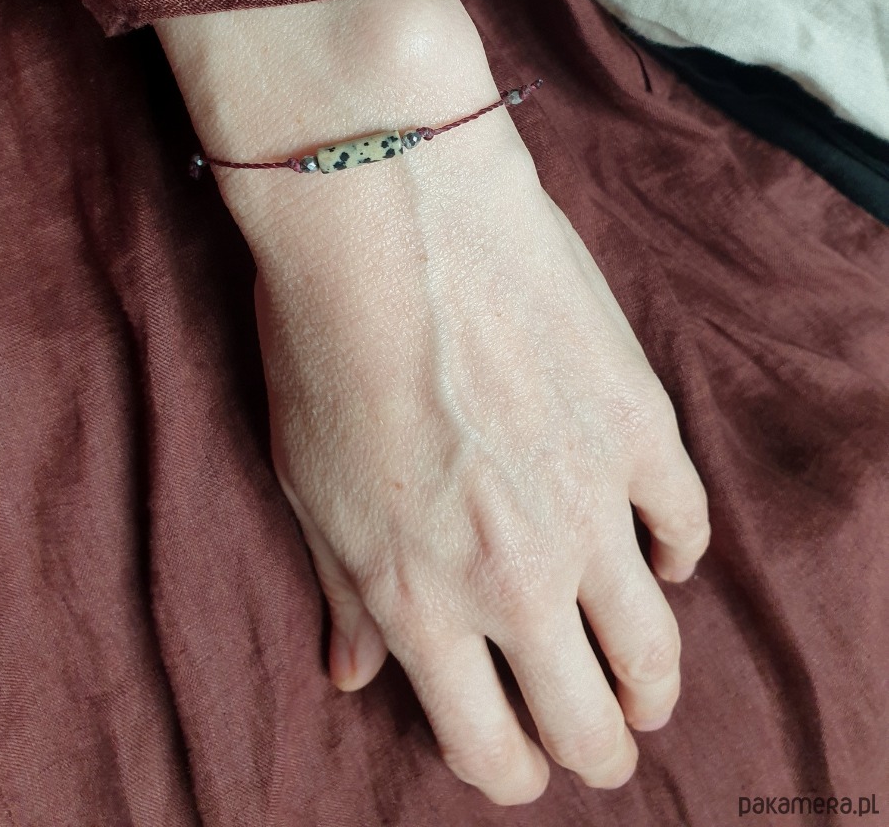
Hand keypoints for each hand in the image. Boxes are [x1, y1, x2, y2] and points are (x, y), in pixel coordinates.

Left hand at [251, 101, 709, 806]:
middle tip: (600, 740)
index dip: (509, 770)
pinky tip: (661, 554)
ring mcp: (587, 506)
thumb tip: (352, 674)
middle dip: (595, 749)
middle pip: (587, 723)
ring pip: (654, 651)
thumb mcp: (306, 483)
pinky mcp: (638, 428)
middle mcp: (512, 578)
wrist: (387, 219)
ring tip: (646, 685)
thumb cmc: (321, 345)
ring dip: (652, 684)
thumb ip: (344, 591)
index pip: (487, 748)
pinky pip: (685, 526)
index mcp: (418, 602)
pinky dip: (676, 554)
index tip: (515, 759)